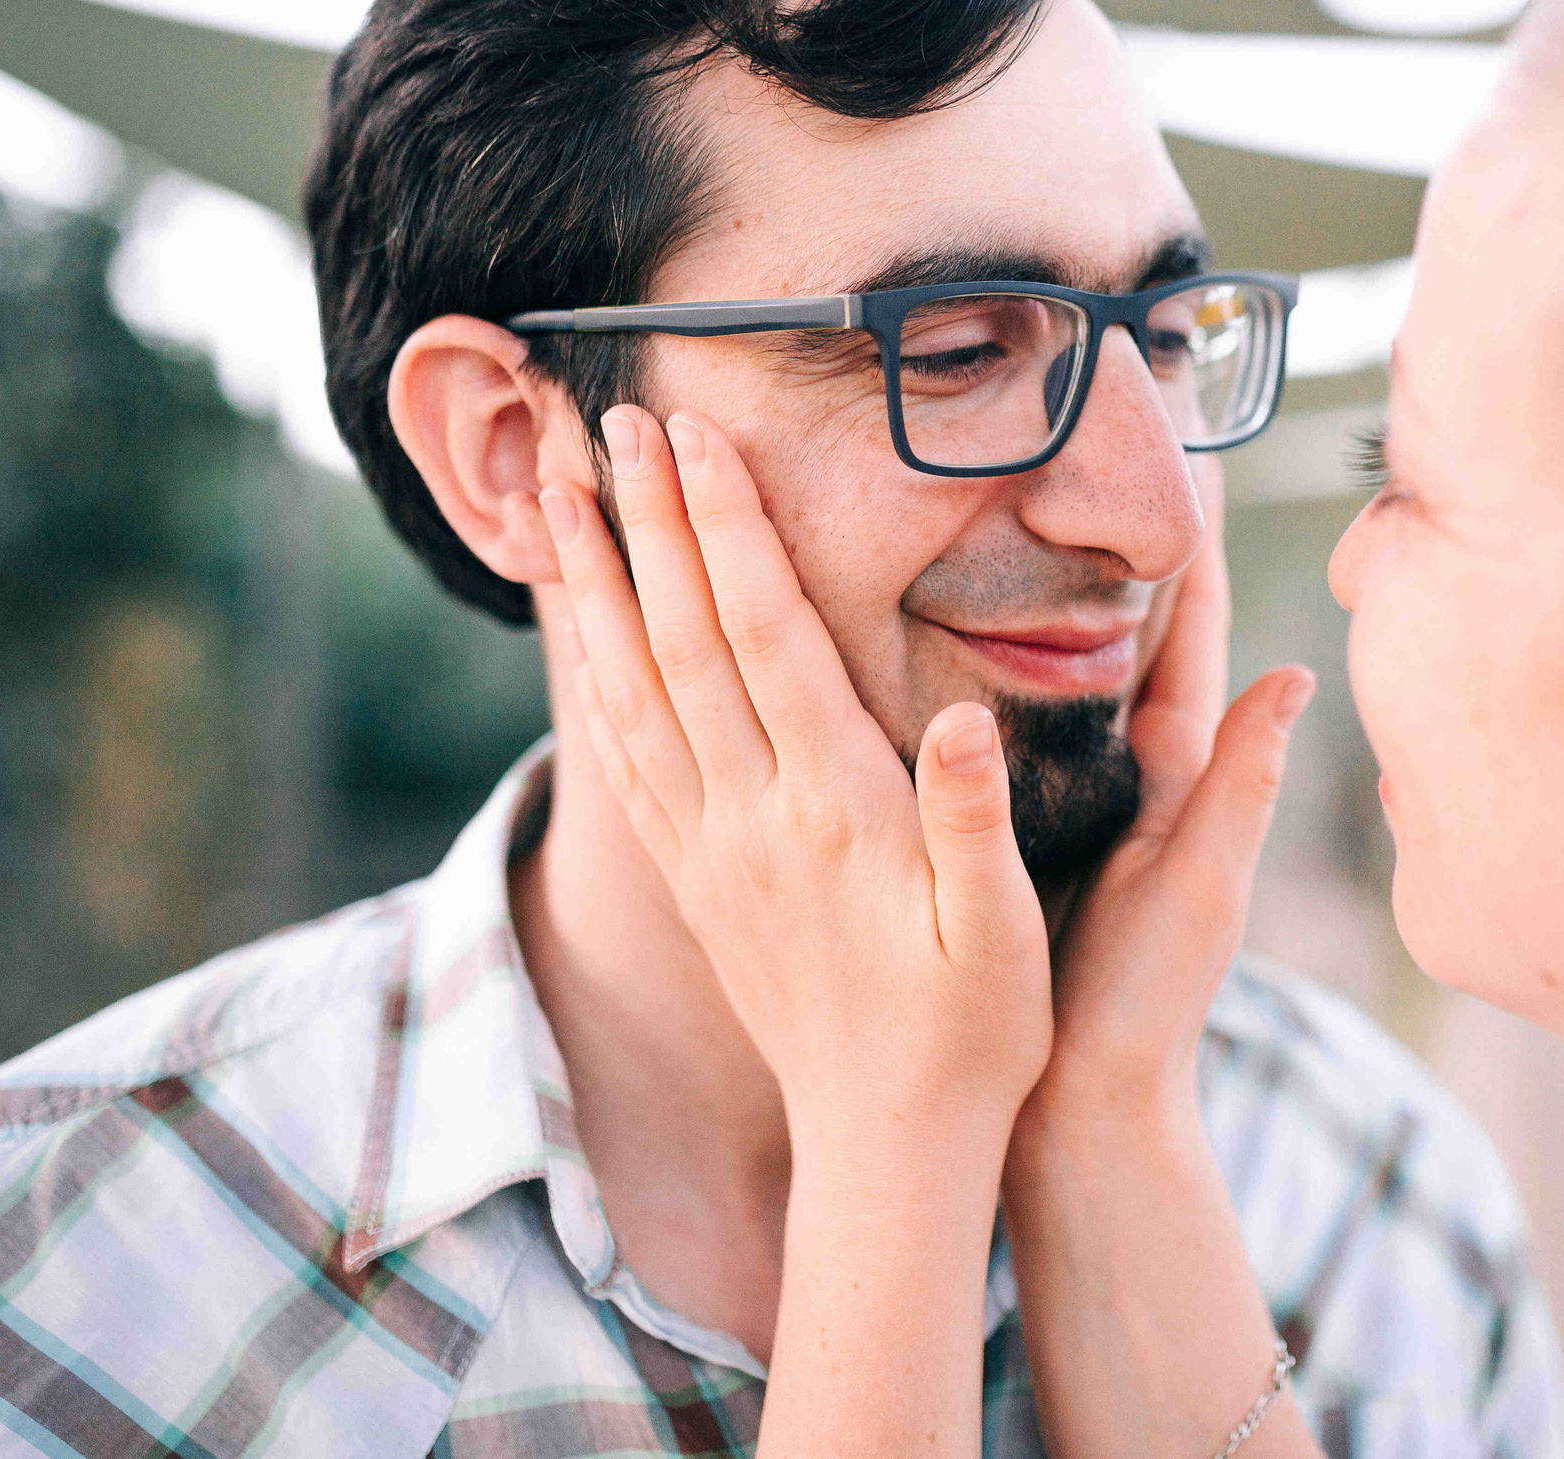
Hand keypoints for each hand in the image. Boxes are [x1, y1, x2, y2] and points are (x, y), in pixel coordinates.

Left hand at [540, 405, 1052, 1153]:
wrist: (887, 1144)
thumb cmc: (971, 1032)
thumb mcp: (1003, 931)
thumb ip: (973, 824)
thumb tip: (957, 722)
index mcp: (829, 808)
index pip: (762, 638)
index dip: (725, 529)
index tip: (695, 437)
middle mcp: (750, 818)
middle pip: (678, 641)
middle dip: (644, 520)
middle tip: (609, 418)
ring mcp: (711, 849)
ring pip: (633, 690)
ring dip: (597, 585)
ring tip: (560, 495)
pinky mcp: (695, 882)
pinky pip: (627, 763)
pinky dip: (593, 682)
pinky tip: (580, 638)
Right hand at [1026, 462, 1315, 1129]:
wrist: (1078, 1108)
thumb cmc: (1147, 1005)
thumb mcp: (1200, 889)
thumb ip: (1241, 787)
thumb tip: (1296, 673)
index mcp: (1180, 775)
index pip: (1191, 634)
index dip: (1191, 546)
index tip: (1189, 452)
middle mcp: (1133, 775)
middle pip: (1123, 632)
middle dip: (1112, 540)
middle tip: (1090, 442)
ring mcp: (1073, 799)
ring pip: (1055, 669)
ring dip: (1045, 591)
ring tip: (1015, 500)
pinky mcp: (1014, 829)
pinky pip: (1002, 725)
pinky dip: (987, 668)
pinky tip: (941, 623)